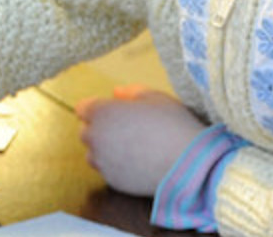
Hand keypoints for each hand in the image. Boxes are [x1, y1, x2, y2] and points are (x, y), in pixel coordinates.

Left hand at [75, 85, 205, 195]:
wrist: (189, 163)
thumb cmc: (172, 124)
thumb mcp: (154, 96)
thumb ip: (130, 91)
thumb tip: (116, 93)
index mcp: (101, 112)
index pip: (83, 108)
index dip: (98, 108)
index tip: (113, 111)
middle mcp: (95, 138)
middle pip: (85, 131)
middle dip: (99, 129)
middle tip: (125, 129)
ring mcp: (102, 162)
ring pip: (93, 154)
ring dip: (104, 149)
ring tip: (131, 147)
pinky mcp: (112, 181)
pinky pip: (107, 171)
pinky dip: (116, 166)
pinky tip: (137, 162)